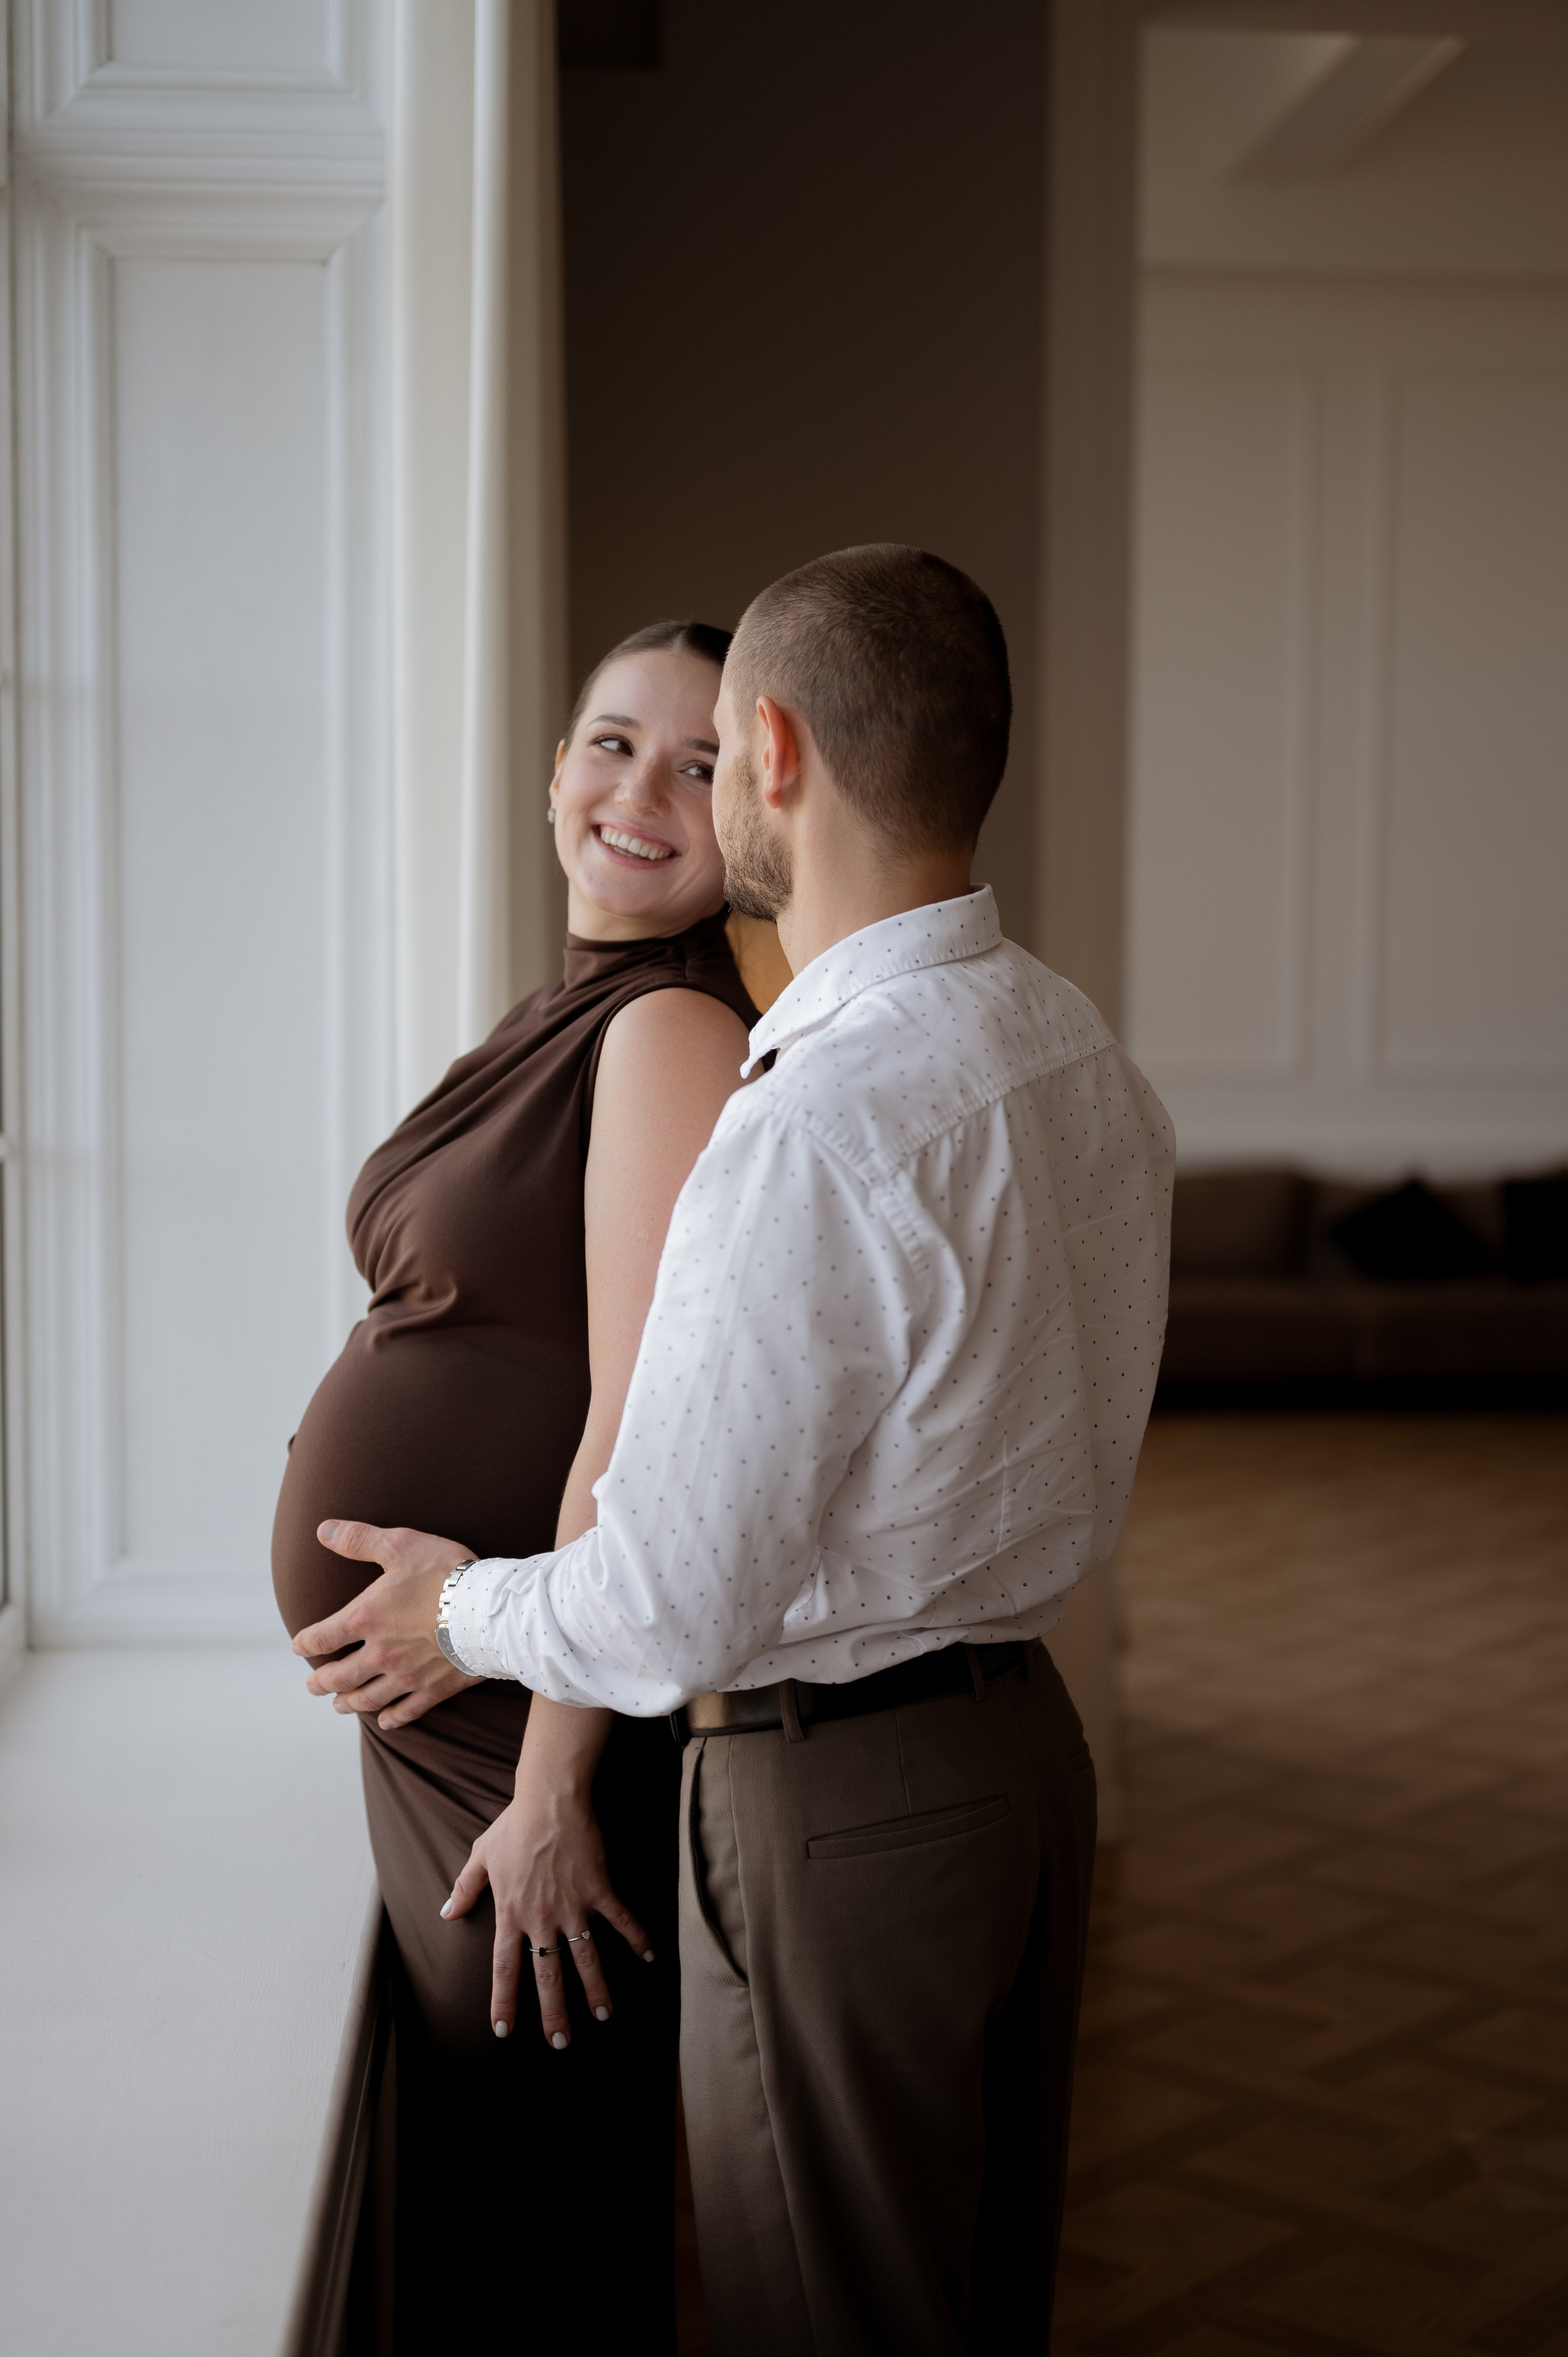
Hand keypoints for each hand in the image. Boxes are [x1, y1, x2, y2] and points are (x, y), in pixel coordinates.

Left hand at [292, 1520, 484, 1730]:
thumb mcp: (400, 1545)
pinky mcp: (434, 1688)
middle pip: (340, 1675)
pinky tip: (385, 1721)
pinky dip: (392, 1718)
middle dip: (322, 1682)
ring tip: (339, 1705)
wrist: (488, 1609)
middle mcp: (381, 1653)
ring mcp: (407, 1675)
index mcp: (367, 1618)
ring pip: (368, 1698)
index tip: (299, 1647)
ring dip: (349, 1702)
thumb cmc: (445, 1573)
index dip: (306, 1643)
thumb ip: (359, 1539)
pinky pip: (406, 1710)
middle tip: (312, 1686)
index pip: (323, 1637)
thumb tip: (322, 1528)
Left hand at [441, 1746, 653, 2047]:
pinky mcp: (599, 1889)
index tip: (503, 2030)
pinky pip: (621, 1919)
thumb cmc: (513, 1825)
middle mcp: (541, 1918)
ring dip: (596, 1989)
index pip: (504, 1967)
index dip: (504, 2000)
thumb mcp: (481, 1856)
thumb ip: (465, 1889)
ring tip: (605, 2016)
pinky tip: (649, 1958)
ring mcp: (572, 1905)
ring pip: (585, 1957)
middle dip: (554, 2012)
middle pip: (547, 1975)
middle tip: (561, 2044)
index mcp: (510, 1913)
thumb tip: (446, 1914)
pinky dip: (636, 1939)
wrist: (549, 1799)